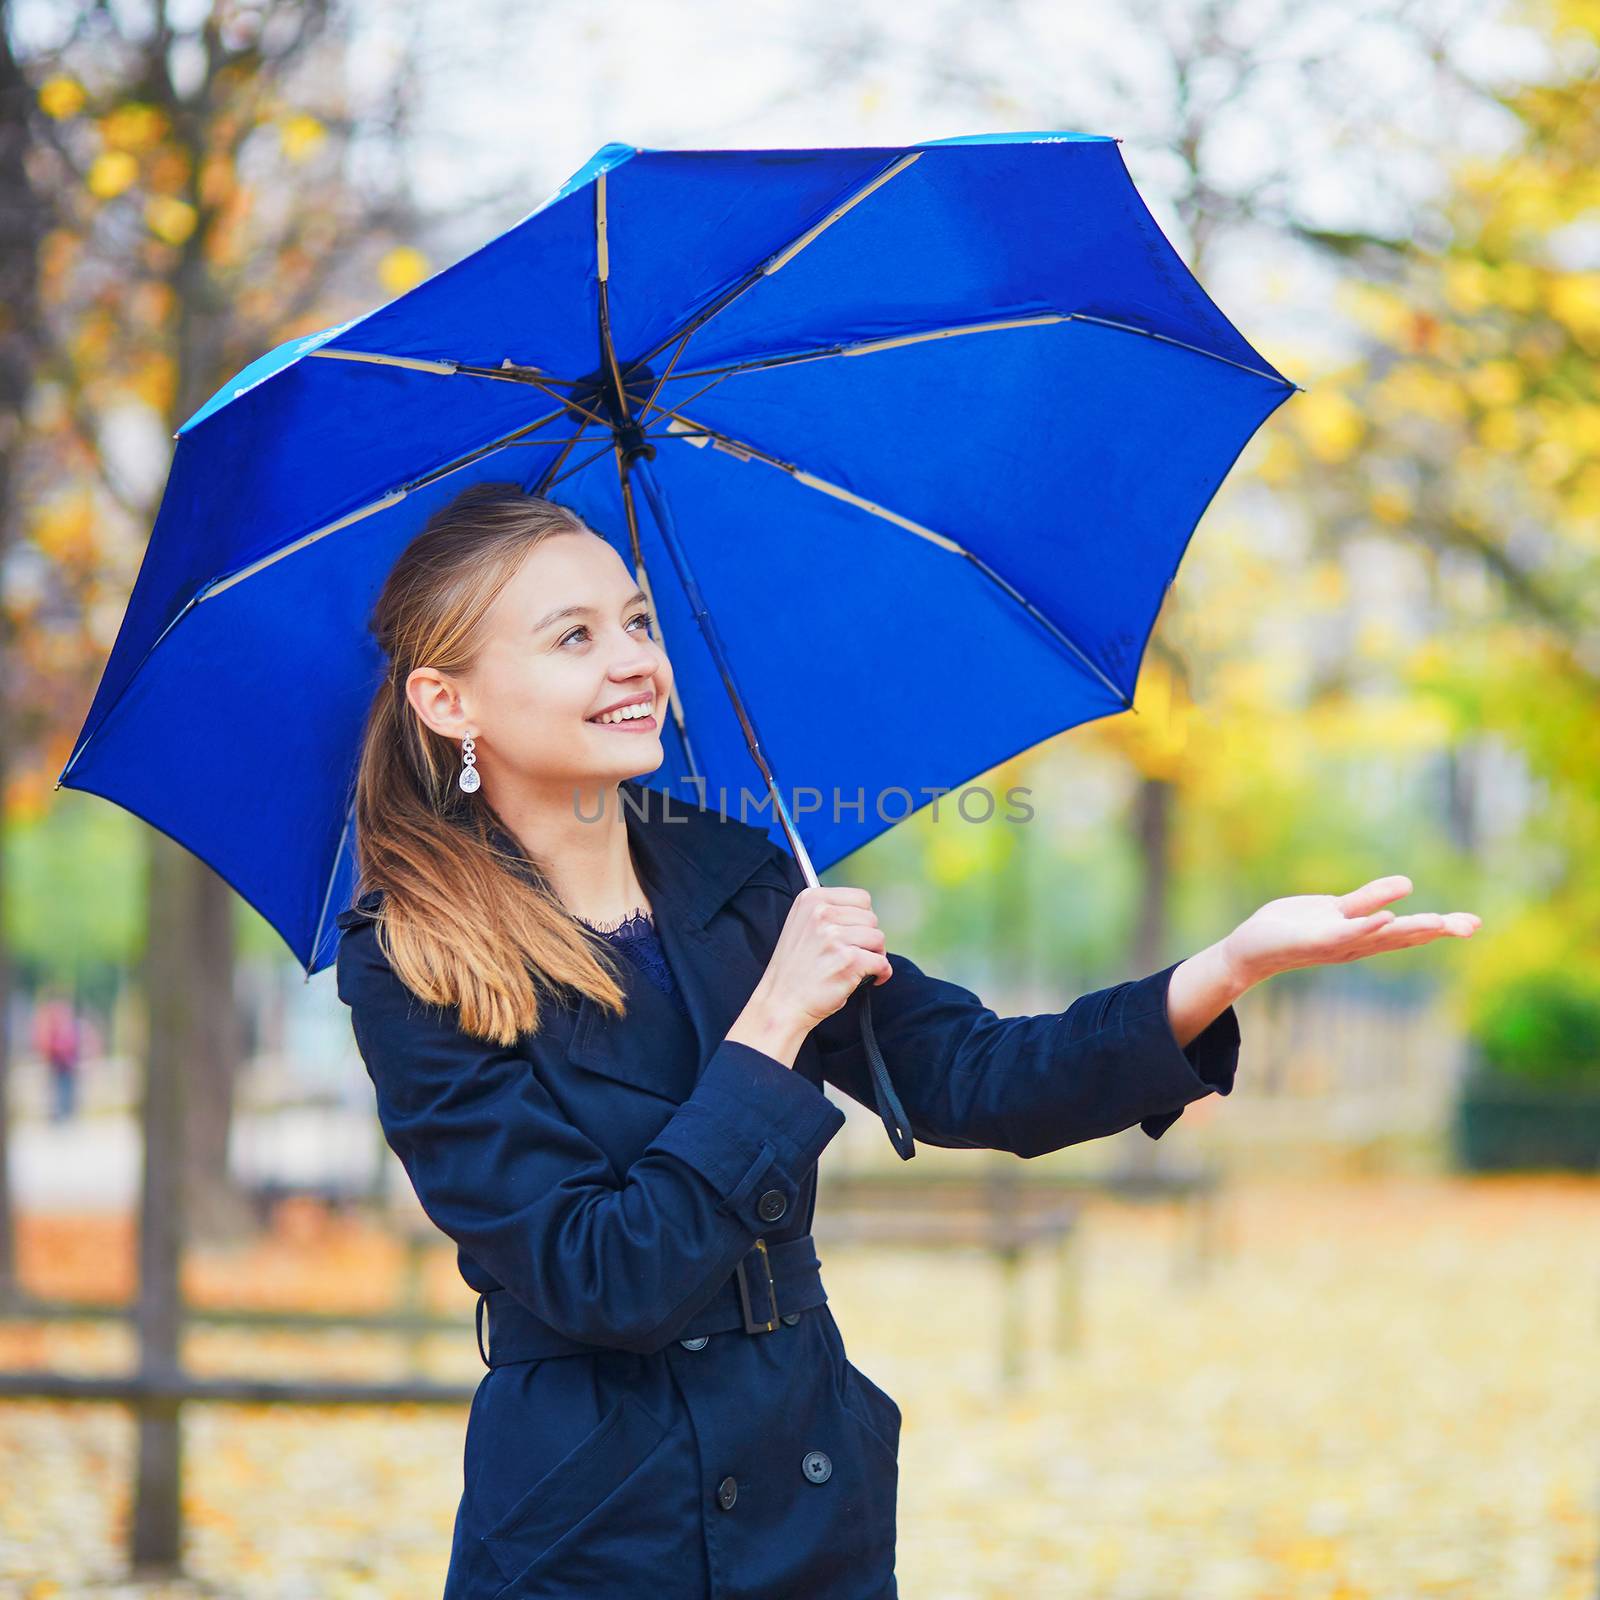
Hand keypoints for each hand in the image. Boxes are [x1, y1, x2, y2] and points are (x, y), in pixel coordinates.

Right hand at [753, 886, 892, 1033]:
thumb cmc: (794, 969)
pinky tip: (872, 979)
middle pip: (871, 918)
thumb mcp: (800, 925)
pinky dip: (882, 973)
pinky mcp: (849, 960)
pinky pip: (882, 962)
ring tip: (860, 966)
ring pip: (878, 939)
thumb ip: (828, 912)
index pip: (861, 898)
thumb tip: (864, 912)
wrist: (782, 1002)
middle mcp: (821, 913)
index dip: (863, 919)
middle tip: (856, 954)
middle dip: (868, 938)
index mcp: (811, 899)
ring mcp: (834, 936)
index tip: (856, 934)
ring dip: (875, 955)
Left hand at [1220, 875, 1480, 986]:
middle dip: (1436, 931)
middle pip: (1402, 937)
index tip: (1474, 924)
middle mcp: (1355, 944)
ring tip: (1440, 921)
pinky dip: (1367, 926)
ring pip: (1379, 935)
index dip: (1440, 928)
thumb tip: (1408, 885)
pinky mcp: (1315, 937)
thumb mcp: (1338, 909)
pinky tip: (1388, 918)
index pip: (1408, 932)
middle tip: (1471, 925)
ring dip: (1409, 929)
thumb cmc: (1294, 928)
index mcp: (1363, 936)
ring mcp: (1337, 942)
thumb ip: (1369, 900)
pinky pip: (1345, 931)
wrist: (1251, 949)